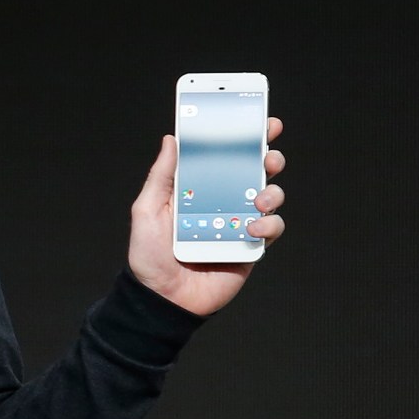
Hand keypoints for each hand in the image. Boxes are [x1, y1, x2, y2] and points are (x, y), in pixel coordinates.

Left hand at [127, 117, 285, 315]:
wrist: (162, 299)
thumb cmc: (149, 255)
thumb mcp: (147, 209)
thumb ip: (162, 175)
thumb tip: (171, 139)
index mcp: (197, 189)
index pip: (222, 157)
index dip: (240, 138)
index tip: (256, 119)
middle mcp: (221, 202)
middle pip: (253, 171)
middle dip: (267, 156)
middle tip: (268, 153)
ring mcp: (238, 223)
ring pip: (269, 196)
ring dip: (271, 191)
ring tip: (258, 197)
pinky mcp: (250, 247)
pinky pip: (271, 229)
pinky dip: (269, 224)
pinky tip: (252, 227)